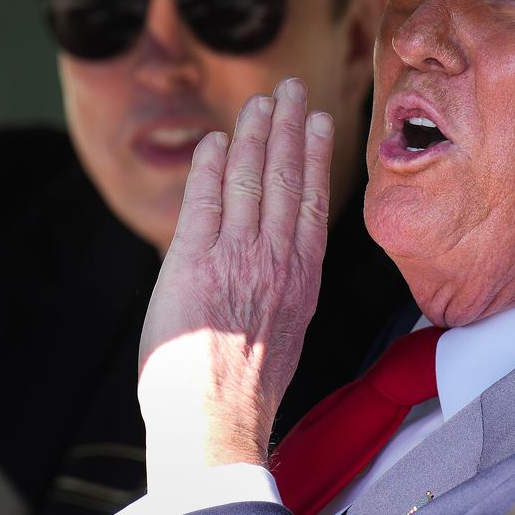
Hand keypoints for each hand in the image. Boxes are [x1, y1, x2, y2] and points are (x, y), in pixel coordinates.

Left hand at [136, 78, 334, 482]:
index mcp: (302, 282)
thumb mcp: (283, 337)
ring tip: (260, 102)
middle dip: (288, 127)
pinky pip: (205, 200)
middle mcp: (276, 263)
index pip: (313, 202)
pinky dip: (212, 166)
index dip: (316, 156)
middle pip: (286, 178)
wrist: (216, 424)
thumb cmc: (241, 396)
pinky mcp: (195, 262)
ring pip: (250, 179)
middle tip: (292, 90)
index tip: (320, 123)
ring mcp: (238, 258)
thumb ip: (282, 293)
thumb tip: (273, 275)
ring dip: (254, 134)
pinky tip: (216, 142)